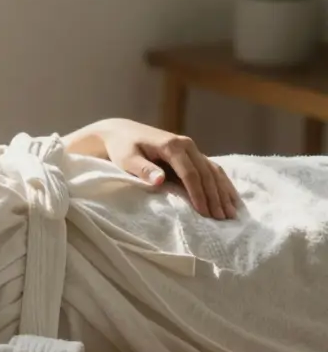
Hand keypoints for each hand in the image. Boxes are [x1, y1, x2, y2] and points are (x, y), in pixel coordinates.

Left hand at [70, 119, 239, 219]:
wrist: (122, 132)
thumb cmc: (122, 147)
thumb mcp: (127, 159)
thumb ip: (143, 169)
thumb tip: (161, 180)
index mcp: (172, 145)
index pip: (190, 173)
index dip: (198, 193)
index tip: (204, 212)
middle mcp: (187, 145)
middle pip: (206, 174)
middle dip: (214, 197)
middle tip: (221, 219)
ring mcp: (192, 148)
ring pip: (213, 171)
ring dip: (223, 192)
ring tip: (230, 214)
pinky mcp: (192, 154)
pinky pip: (212, 169)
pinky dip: (222, 184)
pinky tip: (230, 199)